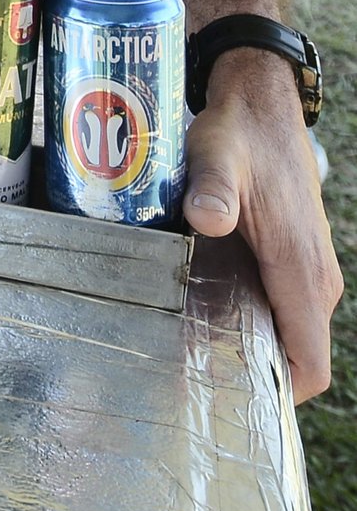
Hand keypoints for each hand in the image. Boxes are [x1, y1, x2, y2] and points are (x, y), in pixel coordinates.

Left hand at [184, 48, 342, 401]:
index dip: (280, 395)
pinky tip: (211, 313)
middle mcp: (314, 279)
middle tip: (197, 378)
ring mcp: (310, 270)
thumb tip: (209, 218)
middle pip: (298, 356)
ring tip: (197, 350)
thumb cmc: (239, 135)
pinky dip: (257, 320)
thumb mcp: (216, 157)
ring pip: (291, 333)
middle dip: (257, 375)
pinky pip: (285, 309)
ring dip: (254, 346)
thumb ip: (212, 191)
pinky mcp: (297, 258)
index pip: (310, 364)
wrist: (262, 105)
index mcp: (300, 270)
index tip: (234, 404)